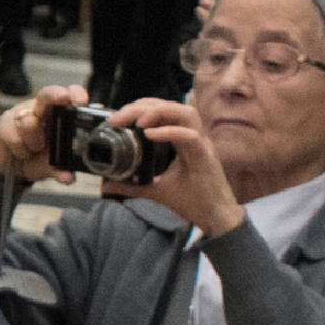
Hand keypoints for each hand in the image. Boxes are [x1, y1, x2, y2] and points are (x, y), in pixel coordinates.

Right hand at [0, 84, 82, 182]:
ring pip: (29, 123)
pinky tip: (21, 152)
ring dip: (34, 143)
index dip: (75, 94)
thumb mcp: (53, 165)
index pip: (69, 95)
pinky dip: (20, 150)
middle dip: (55, 95)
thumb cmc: (38, 159)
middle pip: (47, 94)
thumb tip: (67, 178)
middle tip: (63, 98)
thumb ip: (62, 170)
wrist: (12, 168)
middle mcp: (40, 108)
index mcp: (58, 114)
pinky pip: (14, 137)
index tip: (81, 100)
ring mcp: (21, 113)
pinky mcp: (5, 122)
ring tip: (34, 150)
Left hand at [110, 95, 245, 236]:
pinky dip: (169, 132)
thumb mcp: (155, 190)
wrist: (216, 219)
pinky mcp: (206, 158)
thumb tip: (108, 184)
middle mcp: (195, 138)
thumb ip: (133, 185)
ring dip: (159, 112)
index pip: (165, 111)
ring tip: (137, 121)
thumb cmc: (194, 201)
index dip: (143, 107)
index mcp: (184, 141)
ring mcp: (203, 146)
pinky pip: (190, 137)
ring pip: (186, 113)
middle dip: (144, 106)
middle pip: (172, 106)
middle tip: (119, 117)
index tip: (119, 117)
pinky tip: (150, 135)